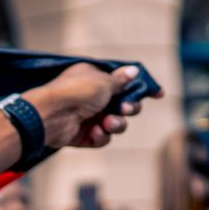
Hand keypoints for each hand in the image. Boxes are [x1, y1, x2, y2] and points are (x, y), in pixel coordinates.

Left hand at [24, 63, 156, 152]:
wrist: (50, 116)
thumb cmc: (76, 92)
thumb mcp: (103, 81)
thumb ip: (121, 80)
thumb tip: (134, 71)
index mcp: (93, 78)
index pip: (122, 82)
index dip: (140, 89)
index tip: (158, 95)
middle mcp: (90, 97)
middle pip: (123, 105)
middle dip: (129, 108)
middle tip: (125, 109)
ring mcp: (86, 117)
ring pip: (115, 123)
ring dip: (116, 124)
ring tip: (108, 123)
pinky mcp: (81, 135)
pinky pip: (101, 138)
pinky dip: (101, 136)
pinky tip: (94, 132)